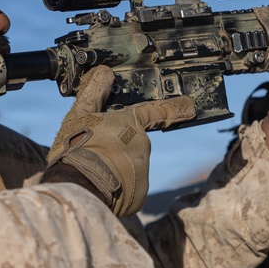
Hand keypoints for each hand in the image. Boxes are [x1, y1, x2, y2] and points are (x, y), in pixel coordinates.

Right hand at [45, 66, 194, 216]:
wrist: (79, 185)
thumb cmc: (79, 146)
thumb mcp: (81, 112)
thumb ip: (95, 91)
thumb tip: (105, 72)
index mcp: (131, 123)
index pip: (158, 111)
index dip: (174, 107)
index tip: (189, 106)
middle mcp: (143, 145)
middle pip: (133, 144)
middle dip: (118, 149)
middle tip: (95, 154)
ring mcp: (143, 171)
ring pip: (129, 167)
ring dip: (115, 169)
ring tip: (94, 171)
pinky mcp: (140, 195)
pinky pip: (129, 189)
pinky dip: (117, 188)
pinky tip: (100, 186)